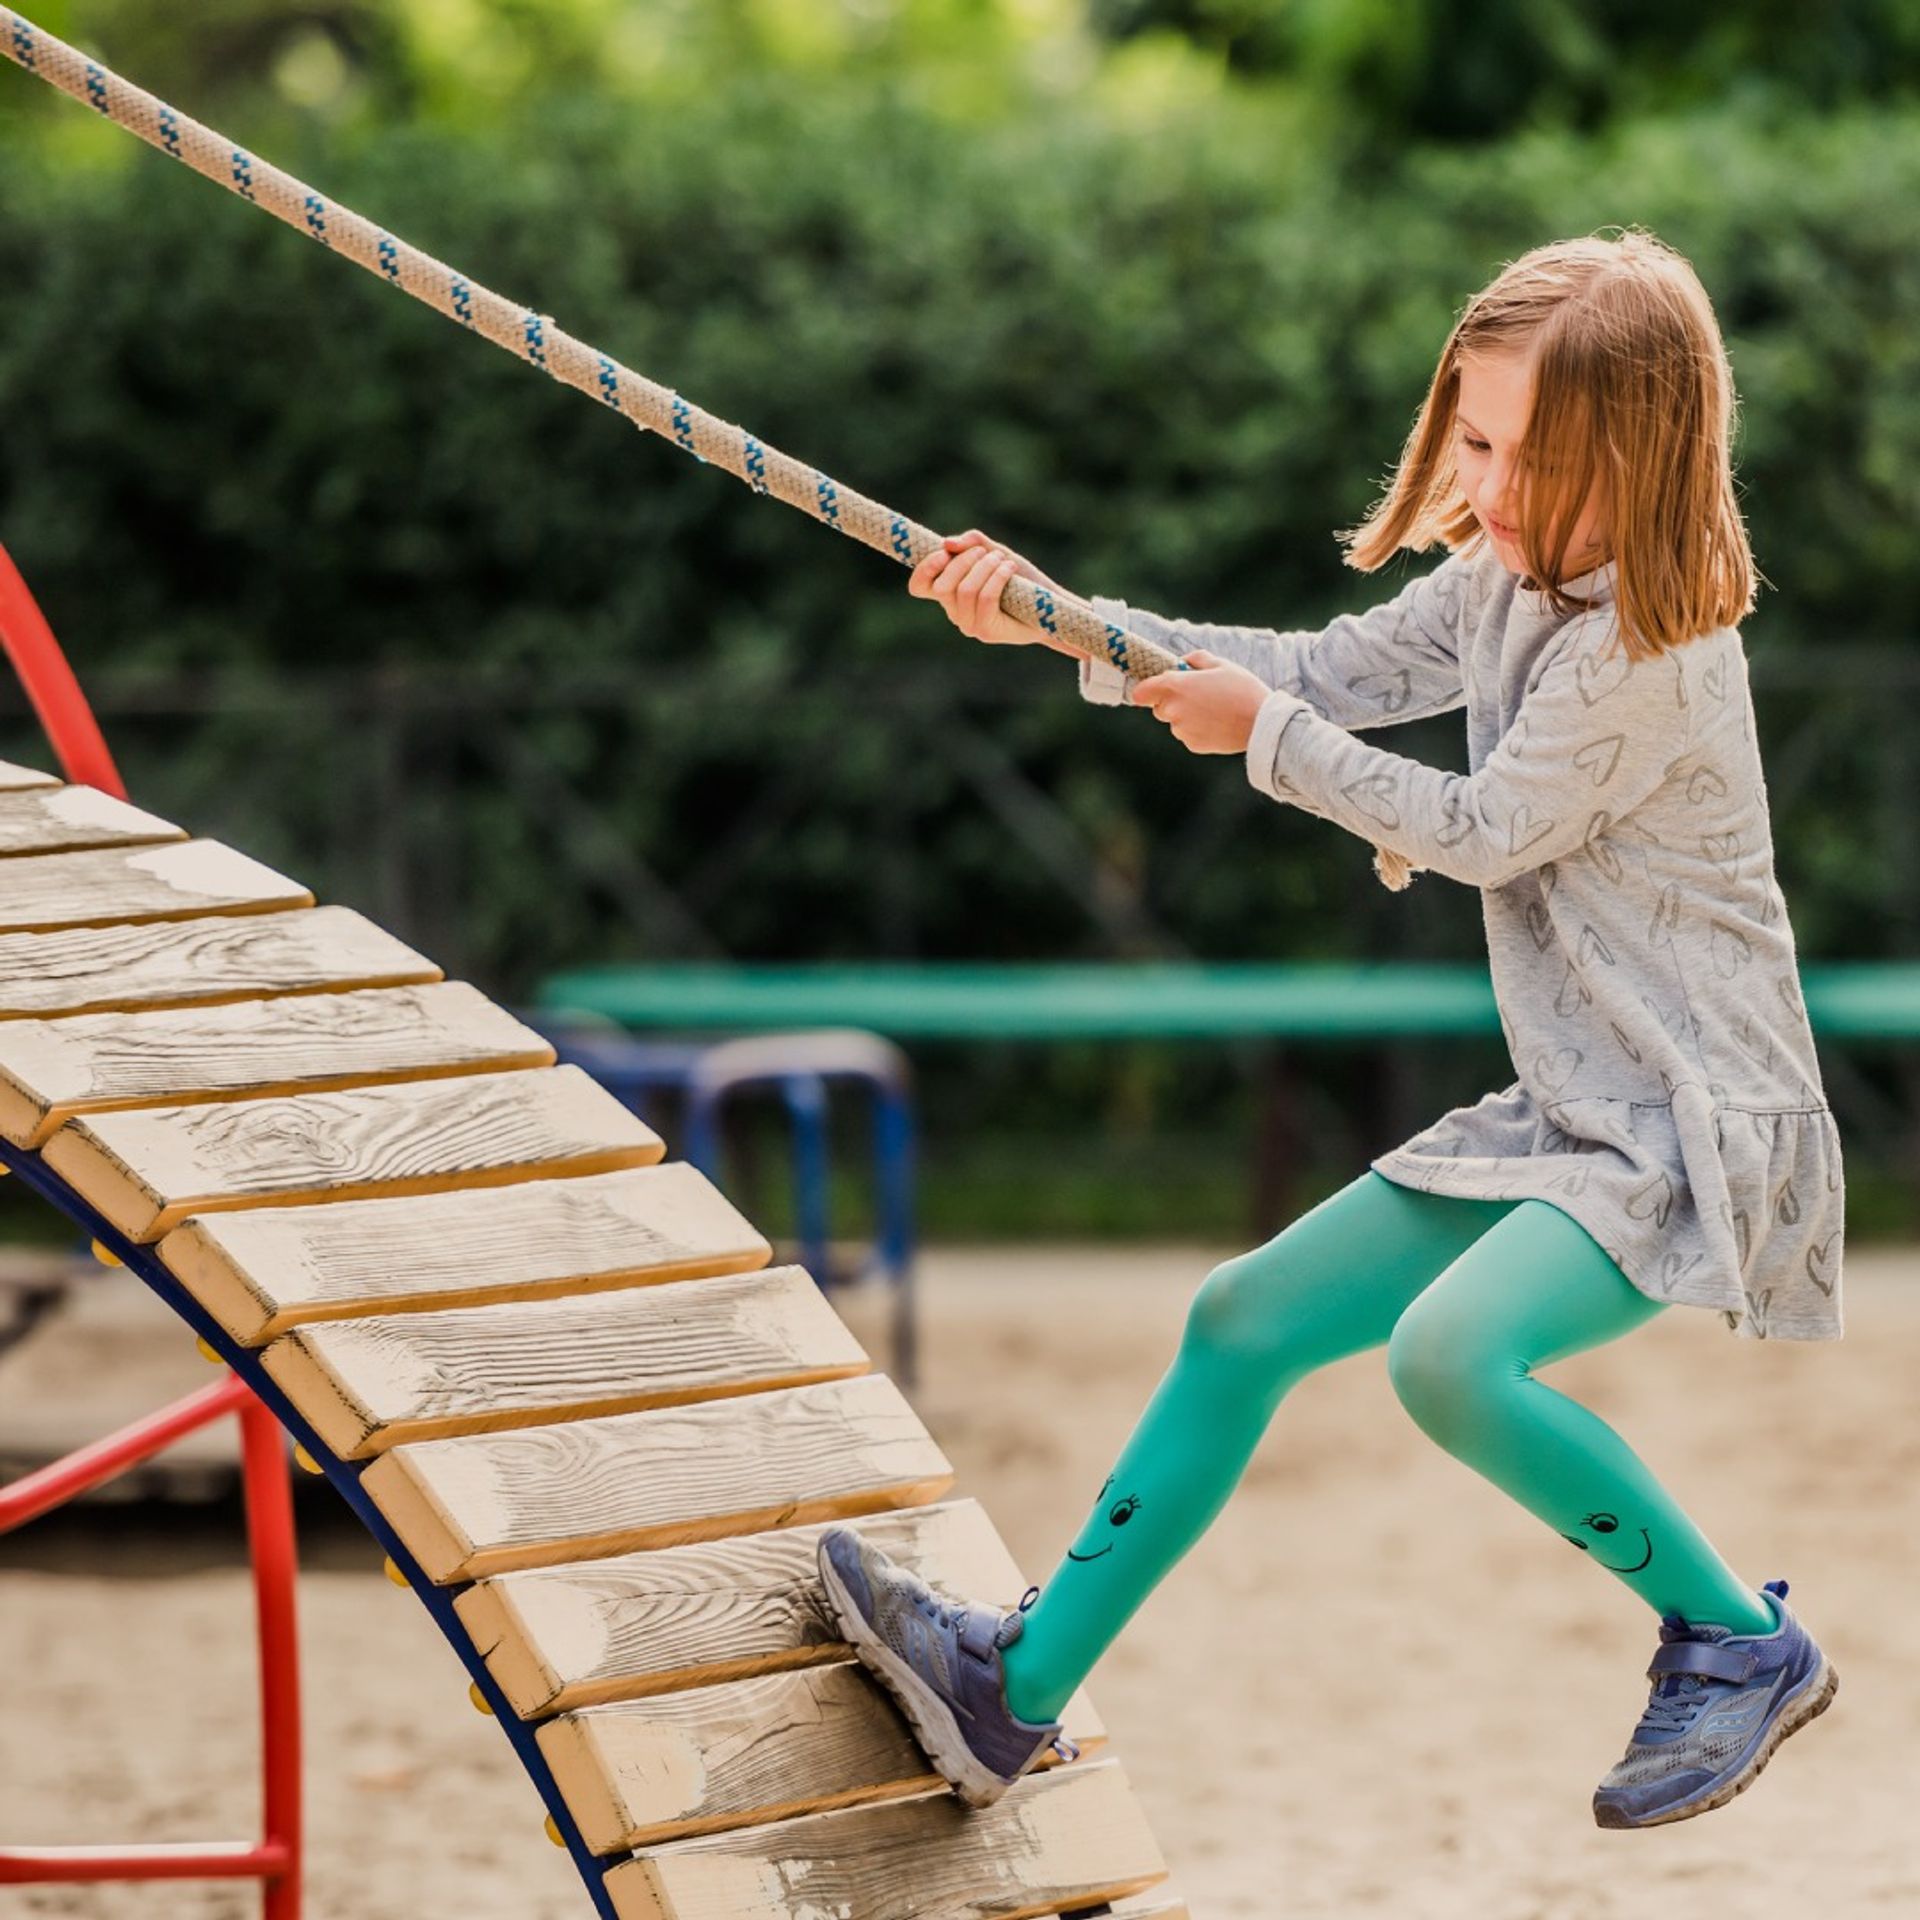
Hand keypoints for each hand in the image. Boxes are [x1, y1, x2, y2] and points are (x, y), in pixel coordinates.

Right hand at [909, 530, 1079, 655]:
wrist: (1047, 604)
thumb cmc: (1018, 578)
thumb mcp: (994, 553)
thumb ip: (972, 543)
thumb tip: (948, 543)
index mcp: (949, 593)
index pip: (919, 586)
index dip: (924, 569)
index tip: (944, 553)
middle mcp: (954, 611)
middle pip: (942, 585)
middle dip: (963, 561)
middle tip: (984, 552)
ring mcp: (968, 624)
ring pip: (965, 591)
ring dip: (985, 567)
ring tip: (1003, 560)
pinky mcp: (986, 631)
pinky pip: (985, 598)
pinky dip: (997, 577)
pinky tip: (1009, 568)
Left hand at [1130, 649, 1272, 752]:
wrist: (1261, 723)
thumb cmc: (1242, 689)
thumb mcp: (1221, 664)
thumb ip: (1195, 659)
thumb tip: (1182, 662)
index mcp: (1176, 686)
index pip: (1142, 692)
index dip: (1146, 690)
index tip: (1153, 689)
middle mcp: (1173, 710)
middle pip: (1158, 707)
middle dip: (1171, 701)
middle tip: (1196, 695)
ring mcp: (1181, 730)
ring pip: (1174, 722)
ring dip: (1185, 716)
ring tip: (1212, 709)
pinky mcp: (1192, 744)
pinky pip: (1187, 734)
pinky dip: (1196, 729)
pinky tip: (1216, 723)